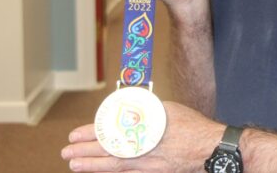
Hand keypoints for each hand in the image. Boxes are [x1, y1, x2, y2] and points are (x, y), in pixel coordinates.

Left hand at [62, 101, 223, 171]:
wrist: (210, 149)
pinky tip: (104, 171)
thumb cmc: (192, 127)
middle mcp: (142, 152)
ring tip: (75, 165)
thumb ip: (146, 112)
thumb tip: (130, 110)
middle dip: (84, 153)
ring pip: (114, 167)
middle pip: (107, 153)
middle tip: (66, 152)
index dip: (89, 134)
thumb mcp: (166, 110)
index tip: (74, 135)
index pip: (109, 133)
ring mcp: (147, 167)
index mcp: (143, 132)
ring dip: (92, 166)